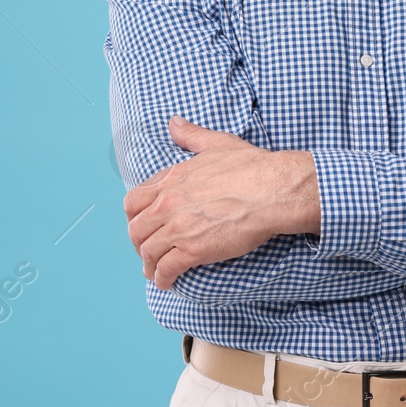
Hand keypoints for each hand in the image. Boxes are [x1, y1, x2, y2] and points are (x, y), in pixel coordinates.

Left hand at [122, 116, 318, 289]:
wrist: (271, 190)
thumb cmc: (251, 166)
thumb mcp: (216, 143)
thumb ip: (191, 135)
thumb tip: (174, 123)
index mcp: (171, 180)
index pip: (134, 201)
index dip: (134, 216)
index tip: (143, 224)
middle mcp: (168, 204)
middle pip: (136, 229)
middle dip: (139, 243)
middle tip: (148, 250)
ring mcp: (178, 228)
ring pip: (147, 252)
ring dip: (148, 265)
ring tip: (155, 272)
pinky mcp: (193, 251)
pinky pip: (166, 269)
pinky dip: (163, 279)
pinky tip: (167, 283)